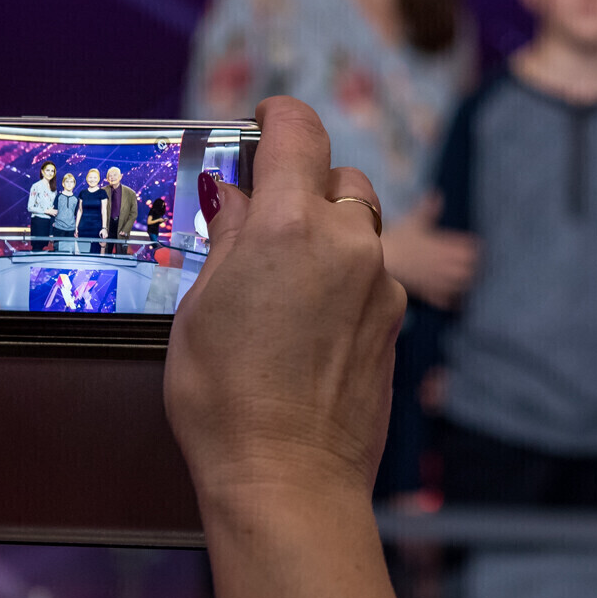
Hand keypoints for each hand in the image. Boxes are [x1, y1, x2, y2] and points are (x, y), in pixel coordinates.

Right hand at [163, 97, 448, 597]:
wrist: (289, 479)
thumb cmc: (224, 397)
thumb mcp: (201, 306)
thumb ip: (229, 236)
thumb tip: (238, 194)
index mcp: (288, 222)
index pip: (298, 129)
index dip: (277, 119)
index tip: (261, 127)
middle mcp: (346, 239)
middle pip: (335, 178)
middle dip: (302, 186)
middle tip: (260, 220)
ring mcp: (380, 280)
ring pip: (359, 226)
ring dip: (327, 234)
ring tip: (284, 281)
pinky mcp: (396, 319)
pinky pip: (370, 274)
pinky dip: (344, 279)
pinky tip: (309, 324)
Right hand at [380, 194, 478, 307]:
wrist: (378, 258)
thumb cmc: (397, 238)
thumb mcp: (413, 221)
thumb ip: (428, 209)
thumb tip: (437, 194)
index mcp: (440, 245)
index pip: (469, 248)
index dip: (474, 248)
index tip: (474, 248)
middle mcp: (440, 262)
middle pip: (469, 268)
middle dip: (473, 266)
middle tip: (472, 265)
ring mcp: (434, 278)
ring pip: (460, 284)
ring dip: (465, 282)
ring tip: (464, 279)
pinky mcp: (426, 292)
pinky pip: (446, 300)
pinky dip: (452, 300)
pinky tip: (454, 297)